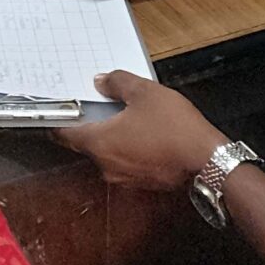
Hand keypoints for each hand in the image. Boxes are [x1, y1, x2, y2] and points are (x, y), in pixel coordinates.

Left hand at [56, 70, 224, 191]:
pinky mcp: (141, 182)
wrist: (207, 161)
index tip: (58, 108)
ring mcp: (123, 177)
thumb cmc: (174, 127)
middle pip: (84, 143)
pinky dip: (125, 147)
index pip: (63, 133)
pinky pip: (124, 161)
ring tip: (122, 115)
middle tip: (92, 104)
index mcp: (99, 142)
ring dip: (108, 136)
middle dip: (86, 125)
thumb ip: (117, 83)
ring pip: (105, 153)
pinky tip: (140, 133)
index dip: (58, 119)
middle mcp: (105, 165)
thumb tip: (100, 81)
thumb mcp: (145, 93)